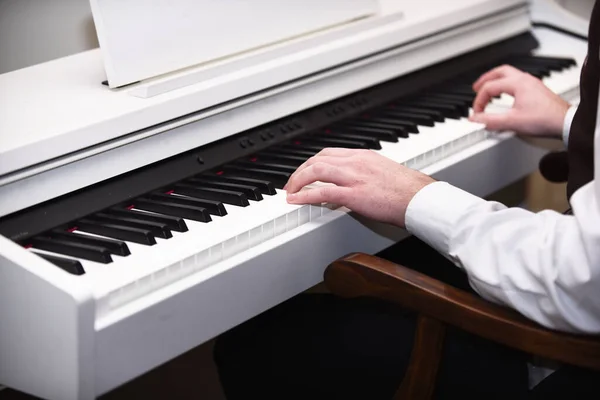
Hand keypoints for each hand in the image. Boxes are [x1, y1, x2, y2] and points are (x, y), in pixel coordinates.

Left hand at [284, 148, 434, 227]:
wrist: (420, 199)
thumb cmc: (407, 190)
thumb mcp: (383, 173)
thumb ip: (366, 174)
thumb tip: (354, 184)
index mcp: (363, 156)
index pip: (328, 153)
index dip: (311, 162)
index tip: (304, 171)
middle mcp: (356, 162)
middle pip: (317, 159)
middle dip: (300, 170)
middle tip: (292, 183)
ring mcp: (354, 177)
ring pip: (316, 171)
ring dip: (298, 181)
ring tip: (289, 191)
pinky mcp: (354, 194)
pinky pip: (322, 192)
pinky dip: (305, 195)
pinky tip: (296, 200)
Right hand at [469, 65, 569, 138]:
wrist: (565, 122)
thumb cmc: (544, 119)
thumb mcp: (512, 122)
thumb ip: (490, 121)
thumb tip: (476, 120)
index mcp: (517, 83)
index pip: (490, 87)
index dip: (479, 101)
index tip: (477, 113)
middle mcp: (525, 80)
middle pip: (500, 72)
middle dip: (486, 79)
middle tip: (476, 88)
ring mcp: (532, 84)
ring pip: (509, 75)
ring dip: (496, 80)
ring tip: (489, 89)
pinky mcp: (537, 90)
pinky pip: (517, 81)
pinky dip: (506, 85)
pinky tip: (506, 94)